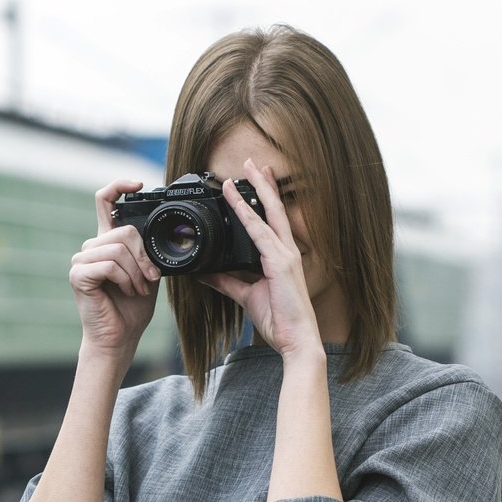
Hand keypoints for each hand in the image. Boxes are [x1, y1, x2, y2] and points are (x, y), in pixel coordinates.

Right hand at [70, 179, 160, 360]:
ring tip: (138, 288)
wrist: (121, 337)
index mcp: (106, 242)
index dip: (119, 186)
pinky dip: (125, 279)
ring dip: (137, 272)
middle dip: (144, 256)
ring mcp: (81, 260)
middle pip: (123, 230)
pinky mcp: (78, 274)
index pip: (105, 201)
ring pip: (118, 248)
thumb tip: (158, 234)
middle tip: (150, 278)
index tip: (138, 184)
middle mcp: (91, 247)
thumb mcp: (147, 272)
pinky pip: (110, 265)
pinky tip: (126, 291)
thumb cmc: (132, 308)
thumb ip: (146, 251)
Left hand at [198, 159, 321, 359]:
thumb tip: (206, 273)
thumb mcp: (246, 296)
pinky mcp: (280, 264)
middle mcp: (287, 252)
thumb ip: (227, 282)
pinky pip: (260, 233)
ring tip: (246, 169)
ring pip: (269, 214)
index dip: (264, 199)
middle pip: (275, 209)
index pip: (272, 221)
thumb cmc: (279, 320)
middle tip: (253, 162)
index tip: (255, 180)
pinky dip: (247, 216)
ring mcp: (286, 255)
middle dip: (264, 184)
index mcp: (281, 258)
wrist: (295, 339)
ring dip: (256, 190)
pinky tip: (237, 201)